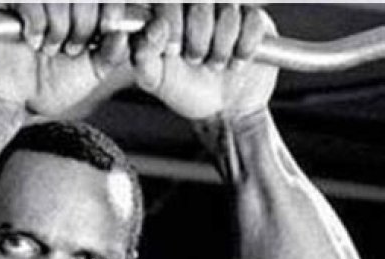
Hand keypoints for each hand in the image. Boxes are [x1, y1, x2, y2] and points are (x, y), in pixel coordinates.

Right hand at [0, 3, 130, 116]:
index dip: (111, 6)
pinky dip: (36, 22)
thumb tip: (122, 32)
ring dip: (59, 26)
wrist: (14, 100)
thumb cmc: (49, 85)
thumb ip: (110, 53)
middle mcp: (60, 0)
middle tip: (71, 48)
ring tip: (49, 48)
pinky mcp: (8, 1)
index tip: (107, 28)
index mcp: (82, 8)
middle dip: (83, 22)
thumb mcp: (89, 73)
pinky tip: (32, 41)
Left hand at [130, 4, 277, 119]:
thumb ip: (143, 58)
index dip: (171, 22)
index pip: (168, 0)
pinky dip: (243, 50)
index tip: (173, 51)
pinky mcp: (255, 17)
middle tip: (196, 60)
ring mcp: (228, 8)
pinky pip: (252, 21)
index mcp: (171, 14)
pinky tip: (236, 62)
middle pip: (200, 2)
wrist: (223, 109)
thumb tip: (152, 31)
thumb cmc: (186, 90)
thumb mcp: (156, 80)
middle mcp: (198, 5)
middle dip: (198, 40)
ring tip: (216, 64)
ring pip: (228, 12)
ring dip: (221, 49)